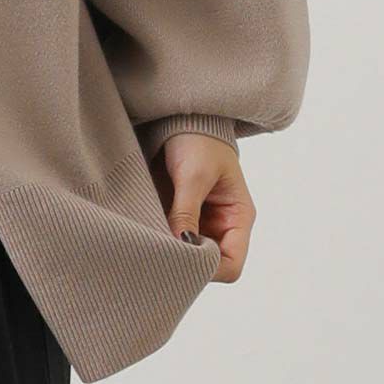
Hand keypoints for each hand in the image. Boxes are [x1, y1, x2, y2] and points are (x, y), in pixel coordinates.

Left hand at [148, 131, 255, 282]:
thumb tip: (180, 246)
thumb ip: (187, 211)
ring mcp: (199, 222)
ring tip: (150, 239)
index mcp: (238, 218)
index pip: (232, 264)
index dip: (210, 267)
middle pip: (208, 264)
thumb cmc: (198, 140)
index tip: (183, 255)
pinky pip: (170, 237)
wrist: (180, 115)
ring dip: (170, 249)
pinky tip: (145, 230)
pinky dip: (159, 238)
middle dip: (187, 262)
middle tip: (161, 252)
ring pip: (187, 254)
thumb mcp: (194, 174)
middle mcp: (221, 226)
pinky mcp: (178, 215)